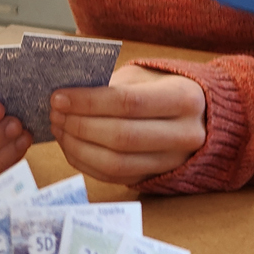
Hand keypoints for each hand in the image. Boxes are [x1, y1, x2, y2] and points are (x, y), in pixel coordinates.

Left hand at [49, 64, 206, 184]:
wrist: (198, 116)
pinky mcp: (156, 177)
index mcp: (184, 99)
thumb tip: (67, 99)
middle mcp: (185, 134)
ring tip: (59, 128)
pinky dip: (85, 162)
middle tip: (54, 113)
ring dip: (78, 147)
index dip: (88, 102)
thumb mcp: (143, 76)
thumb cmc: (161, 89)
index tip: (59, 97)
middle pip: (121, 137)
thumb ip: (111, 86)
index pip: (129, 103)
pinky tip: (70, 144)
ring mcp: (172, 161)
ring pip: (116, 163)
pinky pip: (114, 177)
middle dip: (79, 125)